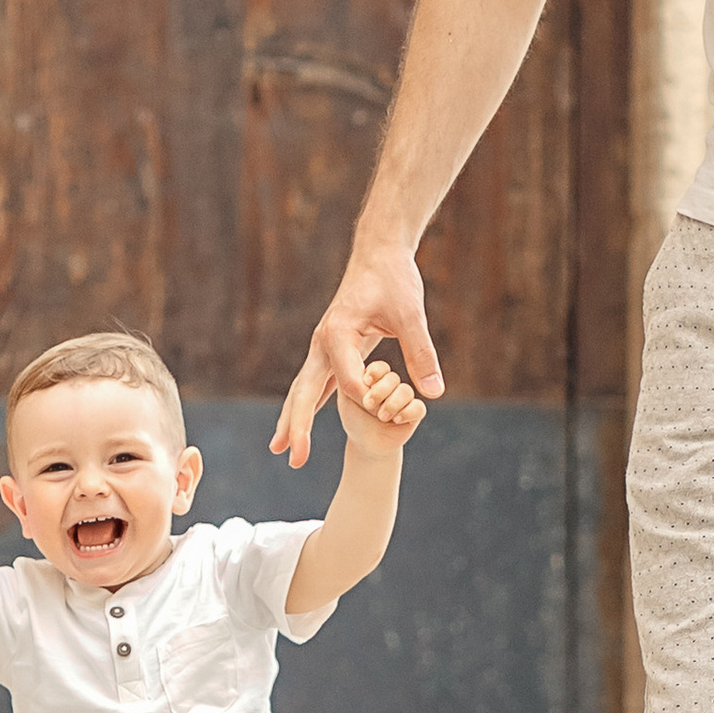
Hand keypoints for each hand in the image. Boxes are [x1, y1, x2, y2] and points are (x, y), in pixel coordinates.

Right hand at [273, 244, 442, 471]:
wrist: (379, 254)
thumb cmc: (395, 280)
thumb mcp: (411, 314)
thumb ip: (421, 353)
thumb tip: (434, 392)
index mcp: (339, 332)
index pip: (349, 379)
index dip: (368, 399)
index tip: (386, 408)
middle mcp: (324, 342)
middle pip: (305, 390)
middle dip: (298, 425)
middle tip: (293, 458)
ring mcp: (324, 347)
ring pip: (303, 389)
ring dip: (293, 419)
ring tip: (280, 450)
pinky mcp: (332, 349)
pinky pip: (316, 383)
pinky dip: (306, 405)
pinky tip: (298, 427)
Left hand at [338, 357, 426, 449]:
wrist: (366, 442)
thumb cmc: (354, 417)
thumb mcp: (347, 397)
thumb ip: (352, 380)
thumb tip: (367, 374)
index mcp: (376, 376)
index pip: (380, 367)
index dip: (375, 373)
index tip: (366, 382)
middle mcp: (392, 384)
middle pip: (393, 378)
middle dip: (380, 391)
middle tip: (368, 404)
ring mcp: (405, 398)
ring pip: (406, 391)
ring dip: (392, 404)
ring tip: (381, 416)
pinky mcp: (415, 412)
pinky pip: (419, 407)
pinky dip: (407, 413)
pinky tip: (397, 419)